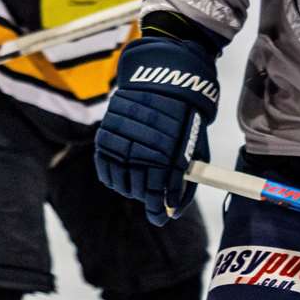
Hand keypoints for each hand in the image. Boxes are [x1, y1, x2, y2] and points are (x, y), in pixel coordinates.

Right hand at [94, 37, 217, 225]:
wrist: (164, 81)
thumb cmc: (184, 119)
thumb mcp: (195, 149)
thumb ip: (186, 182)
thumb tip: (175, 211)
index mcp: (169, 152)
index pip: (158, 192)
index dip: (158, 209)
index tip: (160, 218)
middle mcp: (143, 147)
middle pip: (139, 189)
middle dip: (147, 199)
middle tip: (152, 200)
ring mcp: (123, 140)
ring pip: (120, 180)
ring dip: (129, 189)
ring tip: (137, 186)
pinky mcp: (106, 133)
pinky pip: (105, 166)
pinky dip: (112, 177)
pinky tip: (121, 177)